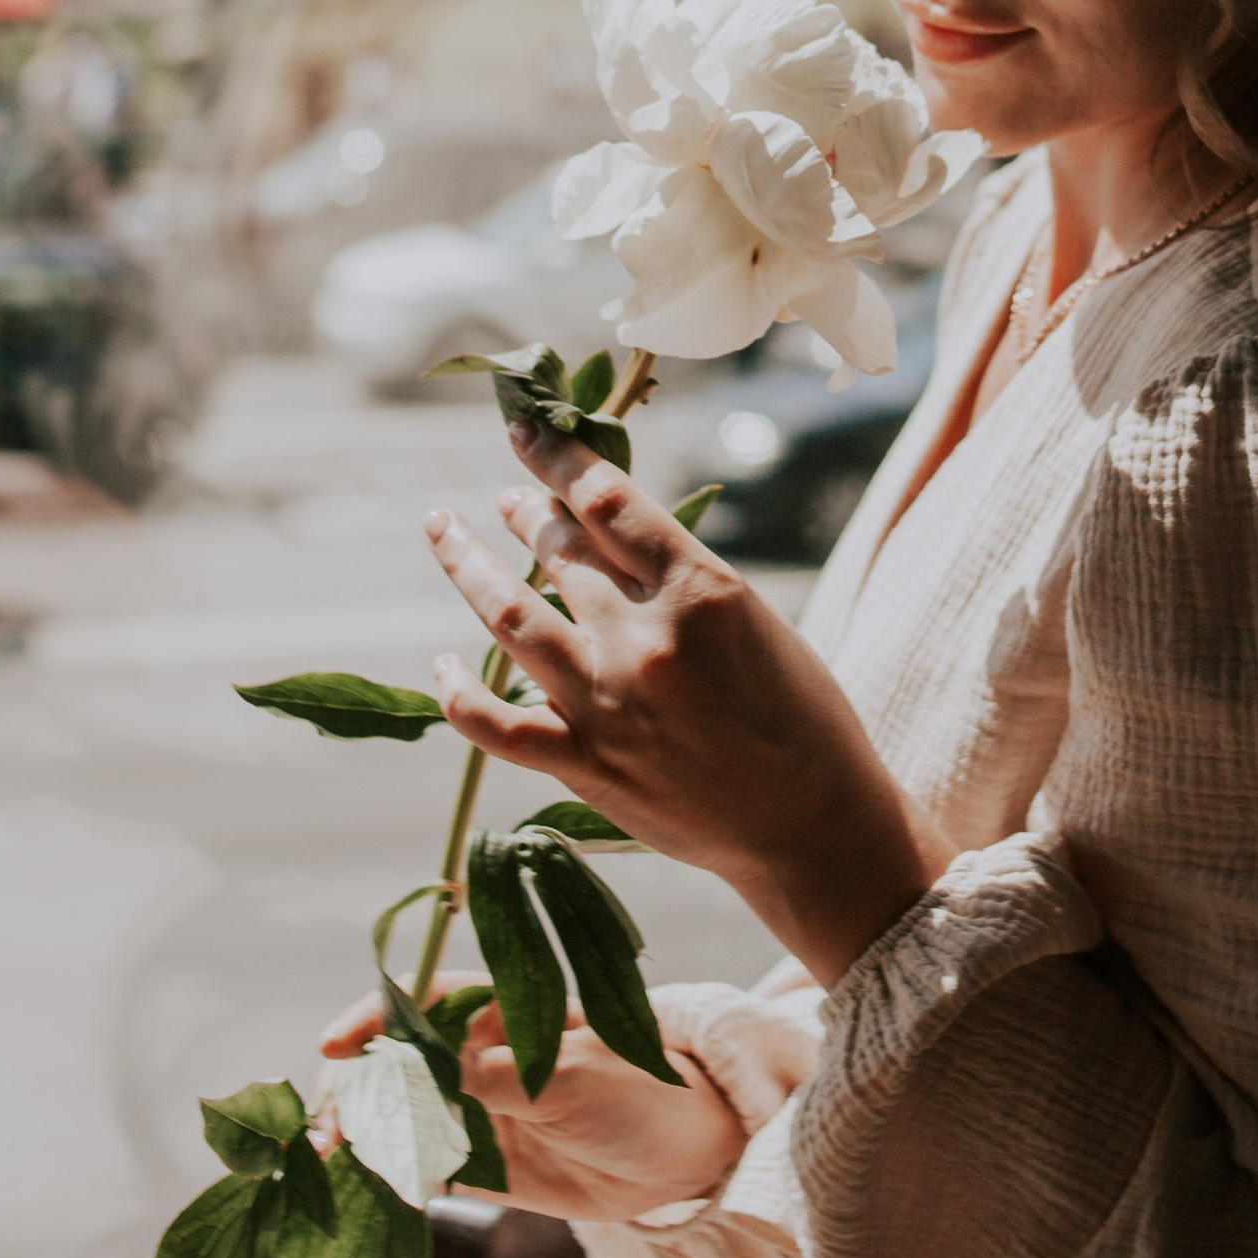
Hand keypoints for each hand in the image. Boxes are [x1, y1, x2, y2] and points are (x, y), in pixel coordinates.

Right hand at [314, 989, 743, 1227]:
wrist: (679, 1157)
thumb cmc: (637, 1092)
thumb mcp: (568, 1078)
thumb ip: (495, 1077)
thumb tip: (425, 1071)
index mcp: (500, 1012)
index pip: (422, 1001)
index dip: (374, 1019)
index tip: (336, 1045)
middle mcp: (476, 1057)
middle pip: (395, 1060)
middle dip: (353, 1086)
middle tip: (326, 1125)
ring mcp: (473, 1109)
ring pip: (398, 1114)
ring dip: (360, 1133)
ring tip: (331, 1159)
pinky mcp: (478, 1162)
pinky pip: (421, 1164)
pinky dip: (389, 1173)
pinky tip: (368, 1184)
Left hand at [422, 419, 942, 984]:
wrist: (814, 828)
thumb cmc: (801, 719)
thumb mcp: (752, 621)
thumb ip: (677, 581)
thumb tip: (602, 536)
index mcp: (703, 591)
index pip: (609, 499)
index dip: (557, 456)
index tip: (528, 429)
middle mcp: (647, 641)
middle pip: (560, 551)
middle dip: (525, 514)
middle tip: (507, 499)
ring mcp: (609, 705)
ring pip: (510, 616)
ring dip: (467, 564)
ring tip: (444, 529)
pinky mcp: (585, 765)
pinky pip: (495, 723)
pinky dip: (459, 691)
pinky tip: (443, 663)